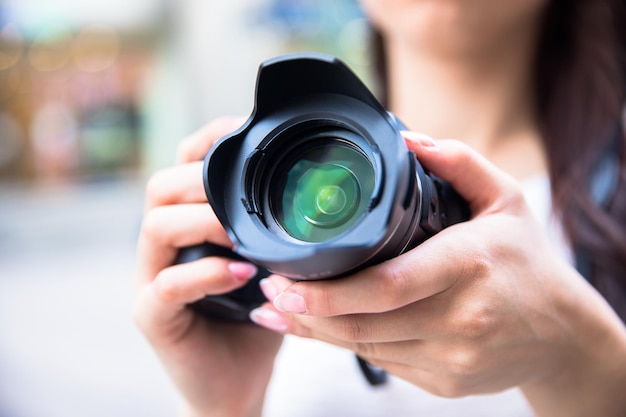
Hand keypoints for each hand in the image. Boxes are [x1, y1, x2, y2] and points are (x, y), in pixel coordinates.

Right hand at [133, 117, 282, 416]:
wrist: (237, 379)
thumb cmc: (260, 314)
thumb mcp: (277, 261)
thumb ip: (283, 228)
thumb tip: (325, 190)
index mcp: (191, 221)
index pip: (184, 164)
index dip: (209, 141)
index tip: (245, 132)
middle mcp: (165, 243)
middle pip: (161, 185)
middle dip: (202, 179)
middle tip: (244, 193)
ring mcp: (152, 277)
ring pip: (155, 226)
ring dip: (204, 221)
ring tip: (243, 233)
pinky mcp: (152, 315)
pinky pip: (167, 286)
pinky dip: (206, 274)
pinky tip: (242, 274)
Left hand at [250, 132, 625, 415]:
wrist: (562, 333)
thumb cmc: (528, 262)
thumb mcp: (506, 200)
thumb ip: (458, 162)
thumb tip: (408, 138)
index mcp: (469, 266)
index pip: (389, 284)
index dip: (330, 291)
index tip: (286, 281)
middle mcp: (459, 319)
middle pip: (364, 323)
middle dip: (307, 310)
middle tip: (269, 289)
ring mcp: (450, 357)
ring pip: (365, 348)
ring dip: (317, 329)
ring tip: (280, 307)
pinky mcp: (443, 381)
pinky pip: (381, 362)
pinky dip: (345, 344)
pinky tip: (320, 327)